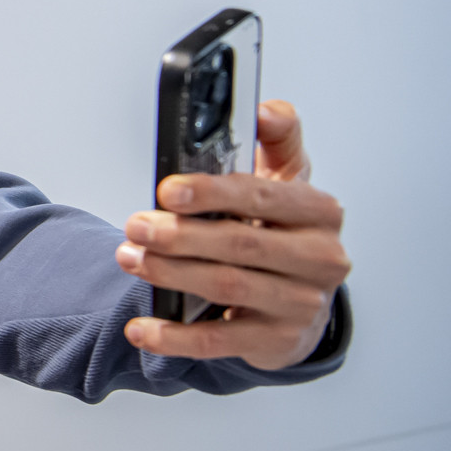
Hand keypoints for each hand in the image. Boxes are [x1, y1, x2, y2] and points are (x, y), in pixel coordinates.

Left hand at [116, 100, 349, 370]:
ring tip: (131, 258)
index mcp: (319, 211)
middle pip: (241, 244)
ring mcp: (302, 304)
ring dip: (169, 273)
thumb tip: (267, 109)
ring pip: (226, 286)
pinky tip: (141, 328)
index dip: (213, 193)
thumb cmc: (283, 230)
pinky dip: (173, 336)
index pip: (263, 196)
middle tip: (136, 225)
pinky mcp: (277, 341)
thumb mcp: (287, 180)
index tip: (167, 189)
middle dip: (179, 234)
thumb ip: (278, 140)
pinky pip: (218, 341)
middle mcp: (320, 259)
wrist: (303, 300)